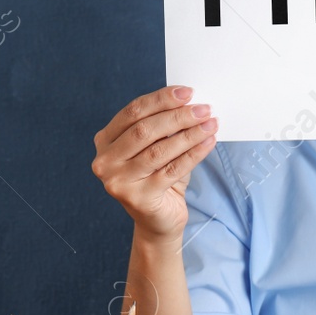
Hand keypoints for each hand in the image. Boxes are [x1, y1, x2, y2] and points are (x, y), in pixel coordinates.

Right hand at [91, 85, 217, 238]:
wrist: (158, 221)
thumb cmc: (158, 178)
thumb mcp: (155, 148)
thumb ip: (163, 126)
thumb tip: (190, 102)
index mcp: (105, 141)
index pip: (133, 112)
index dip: (161, 100)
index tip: (187, 92)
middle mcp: (105, 161)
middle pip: (144, 130)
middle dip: (178, 116)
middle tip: (204, 109)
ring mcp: (118, 181)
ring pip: (158, 150)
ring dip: (189, 134)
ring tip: (211, 124)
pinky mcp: (138, 198)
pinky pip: (172, 170)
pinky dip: (193, 154)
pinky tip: (208, 143)